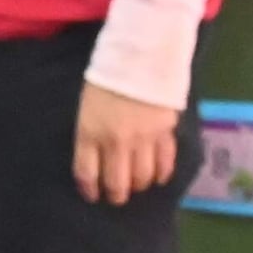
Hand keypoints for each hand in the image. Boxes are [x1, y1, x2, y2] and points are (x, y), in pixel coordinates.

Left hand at [74, 81, 183, 205]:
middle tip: (118, 196)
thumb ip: (91, 133)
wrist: (141, 55)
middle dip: (116, 195)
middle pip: (117, 183)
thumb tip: (98, 158)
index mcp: (90, 132)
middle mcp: (116, 141)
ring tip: (138, 185)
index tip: (93, 196)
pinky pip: (165, 163)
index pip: (86, 173)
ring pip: (142, 177)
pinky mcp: (165, 133)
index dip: (89, 190)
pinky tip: (159, 177)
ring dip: (139, 185)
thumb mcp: (87, 106)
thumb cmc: (107, 76)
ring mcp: (143, 139)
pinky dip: (162, 174)